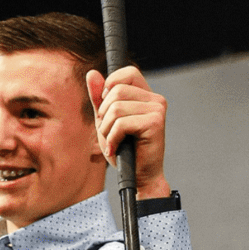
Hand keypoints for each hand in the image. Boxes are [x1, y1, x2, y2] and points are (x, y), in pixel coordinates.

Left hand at [87, 66, 170, 199]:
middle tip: (110, 134)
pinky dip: (111, 140)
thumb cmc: (123, 150)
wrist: (138, 177)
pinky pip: (120, 124)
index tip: (106, 111)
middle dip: (104, 116)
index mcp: (145, 94)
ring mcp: (157, 109)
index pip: (126, 72)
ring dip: (106, 130)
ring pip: (116, 108)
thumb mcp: (105, 121)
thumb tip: (91, 73)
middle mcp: (155, 99)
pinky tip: (115, 150)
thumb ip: (99, 98)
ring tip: (114, 143)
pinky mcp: (155, 122)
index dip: (109, 87)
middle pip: (116, 91)